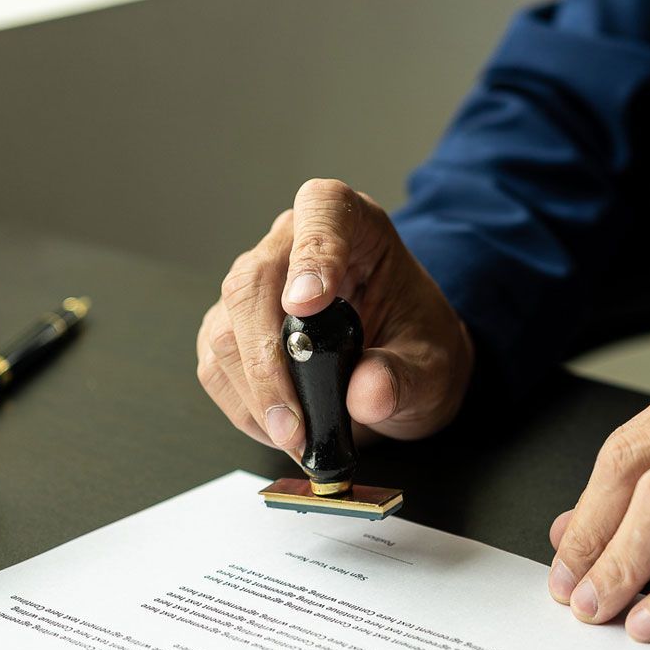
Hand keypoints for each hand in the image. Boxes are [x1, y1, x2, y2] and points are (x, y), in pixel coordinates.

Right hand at [196, 178, 473, 457]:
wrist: (402, 365)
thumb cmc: (415, 344)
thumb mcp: (433, 364)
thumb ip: (405, 377)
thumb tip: (366, 395)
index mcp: (353, 224)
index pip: (322, 211)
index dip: (312, 252)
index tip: (309, 303)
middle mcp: (293, 244)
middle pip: (252, 283)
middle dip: (267, 361)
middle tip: (295, 421)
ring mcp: (256, 286)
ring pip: (225, 329)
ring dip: (254, 393)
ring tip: (297, 437)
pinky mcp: (230, 327)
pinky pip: (216, 365)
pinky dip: (245, 407)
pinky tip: (280, 429)